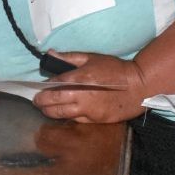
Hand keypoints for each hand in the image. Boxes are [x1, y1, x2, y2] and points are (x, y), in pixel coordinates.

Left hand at [32, 52, 147, 123]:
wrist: (138, 87)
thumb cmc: (114, 69)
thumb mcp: (91, 58)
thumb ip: (69, 57)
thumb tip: (50, 53)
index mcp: (79, 79)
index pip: (53, 85)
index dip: (42, 88)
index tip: (37, 88)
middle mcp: (81, 97)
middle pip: (53, 103)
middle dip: (41, 102)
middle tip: (36, 101)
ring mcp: (88, 111)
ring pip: (61, 115)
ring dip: (50, 112)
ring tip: (45, 108)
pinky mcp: (96, 120)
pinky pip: (76, 120)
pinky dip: (67, 117)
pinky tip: (64, 113)